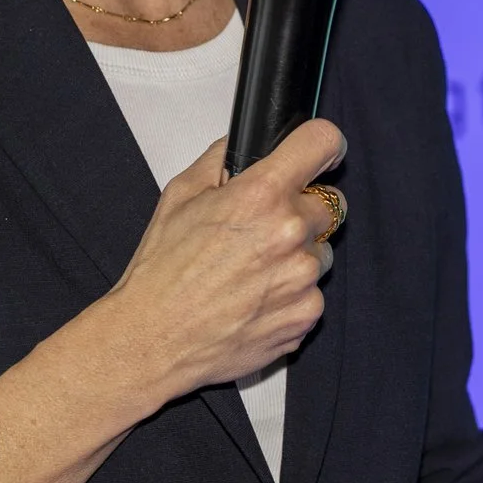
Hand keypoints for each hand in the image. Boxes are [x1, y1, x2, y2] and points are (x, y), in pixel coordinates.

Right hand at [101, 119, 345, 407]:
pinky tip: (255, 300)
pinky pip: (313, 292)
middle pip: (330, 203)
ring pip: (321, 251)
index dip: (323, 146)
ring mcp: (303, 277)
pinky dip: (291, 295)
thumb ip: (223, 159)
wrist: (152, 339)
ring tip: (252, 272)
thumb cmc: (162, 271)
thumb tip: (251, 144)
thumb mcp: (180, 195)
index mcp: (261, 195)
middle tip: (263, 229)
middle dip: (303, 210)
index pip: (323, 143)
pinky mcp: (307, 314)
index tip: (320, 155)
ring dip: (298, 256)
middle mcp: (290, 233)